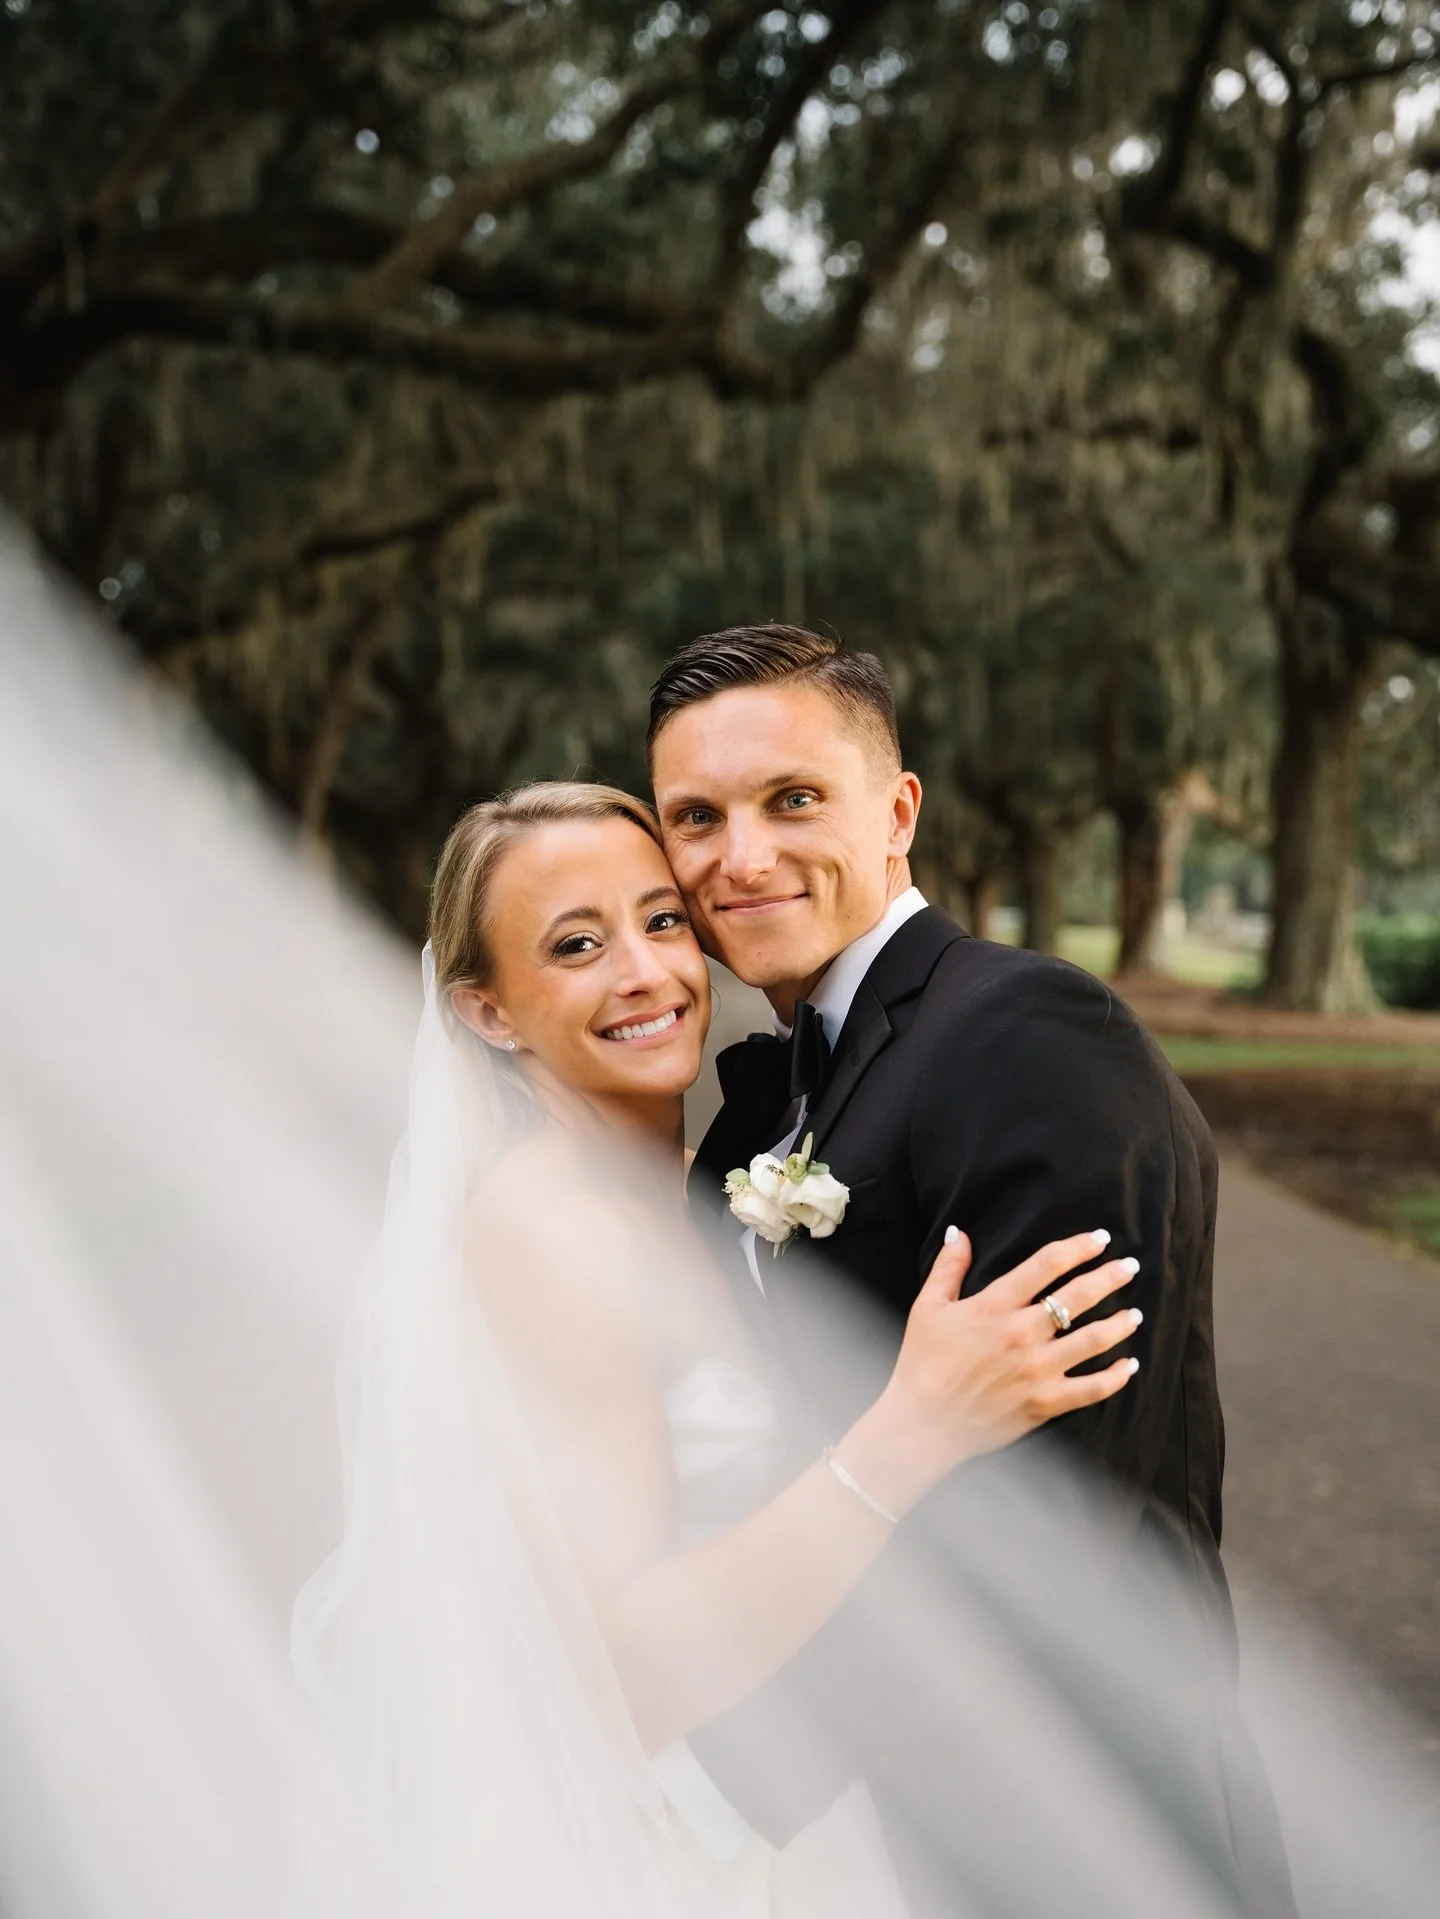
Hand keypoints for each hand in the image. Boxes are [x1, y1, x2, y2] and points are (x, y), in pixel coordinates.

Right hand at [839, 1229, 1140, 1516]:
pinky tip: (1130, 1365)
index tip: (1098, 1239)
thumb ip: (948, 1268)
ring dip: (1120, 1323)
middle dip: (1110, 1277)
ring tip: (1135, 1314)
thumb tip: (961, 1232)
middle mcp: (1022, 1333)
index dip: (1077, 1247)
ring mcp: (1037, 1370)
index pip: (1046, 1265)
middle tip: (1130, 1266)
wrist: (923, 1422)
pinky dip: (1117, 1377)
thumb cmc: (923, 1362)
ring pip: (1094, 1339)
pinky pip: (1092, 1389)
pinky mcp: (1045, 1403)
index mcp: (995, 1305)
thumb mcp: (928, 1307)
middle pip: (1078, 1296)